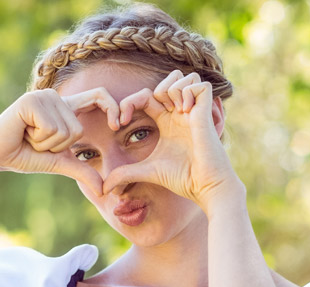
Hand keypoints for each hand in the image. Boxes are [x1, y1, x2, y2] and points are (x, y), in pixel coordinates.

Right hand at [0, 88, 120, 194]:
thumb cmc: (24, 156)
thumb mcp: (59, 163)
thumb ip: (82, 171)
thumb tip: (103, 190)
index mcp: (66, 107)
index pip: (99, 95)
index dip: (113, 107)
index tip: (118, 125)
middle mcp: (56, 98)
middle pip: (78, 130)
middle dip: (58, 146)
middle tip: (37, 141)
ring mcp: (44, 96)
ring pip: (65, 130)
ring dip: (46, 144)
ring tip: (29, 137)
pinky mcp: (31, 101)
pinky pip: (51, 129)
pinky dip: (38, 139)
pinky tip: (23, 132)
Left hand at [103, 70, 243, 208]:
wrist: (205, 186)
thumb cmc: (182, 179)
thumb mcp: (147, 171)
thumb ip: (124, 174)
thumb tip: (103, 187)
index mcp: (165, 122)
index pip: (145, 96)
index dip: (129, 103)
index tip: (120, 123)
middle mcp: (179, 112)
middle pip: (166, 80)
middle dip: (152, 90)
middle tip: (152, 113)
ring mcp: (193, 110)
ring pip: (182, 77)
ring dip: (171, 88)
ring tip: (174, 111)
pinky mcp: (206, 112)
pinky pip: (199, 84)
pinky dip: (188, 92)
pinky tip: (186, 112)